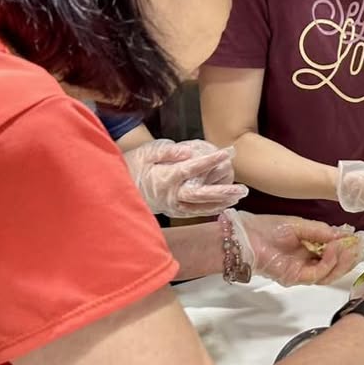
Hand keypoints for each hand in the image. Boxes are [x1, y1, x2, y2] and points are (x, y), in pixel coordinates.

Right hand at [124, 139, 247, 217]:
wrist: (120, 187)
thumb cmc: (135, 164)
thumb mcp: (147, 152)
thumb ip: (167, 152)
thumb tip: (187, 152)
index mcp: (164, 177)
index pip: (191, 169)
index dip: (209, 161)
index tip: (226, 153)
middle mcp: (170, 195)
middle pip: (201, 195)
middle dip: (223, 191)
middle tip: (243, 189)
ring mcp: (172, 206)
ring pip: (201, 207)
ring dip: (222, 202)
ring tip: (240, 195)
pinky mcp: (173, 211)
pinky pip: (196, 212)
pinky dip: (211, 209)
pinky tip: (226, 204)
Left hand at [228, 211, 363, 285]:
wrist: (247, 237)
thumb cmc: (269, 228)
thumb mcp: (301, 225)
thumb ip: (322, 231)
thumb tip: (344, 235)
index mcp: (310, 247)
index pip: (334, 252)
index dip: (347, 247)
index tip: (359, 240)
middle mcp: (308, 261)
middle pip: (335, 266)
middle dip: (348, 257)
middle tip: (358, 247)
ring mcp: (302, 271)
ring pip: (330, 274)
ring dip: (341, 261)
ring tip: (346, 247)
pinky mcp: (296, 278)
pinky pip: (318, 273)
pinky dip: (328, 263)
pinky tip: (331, 250)